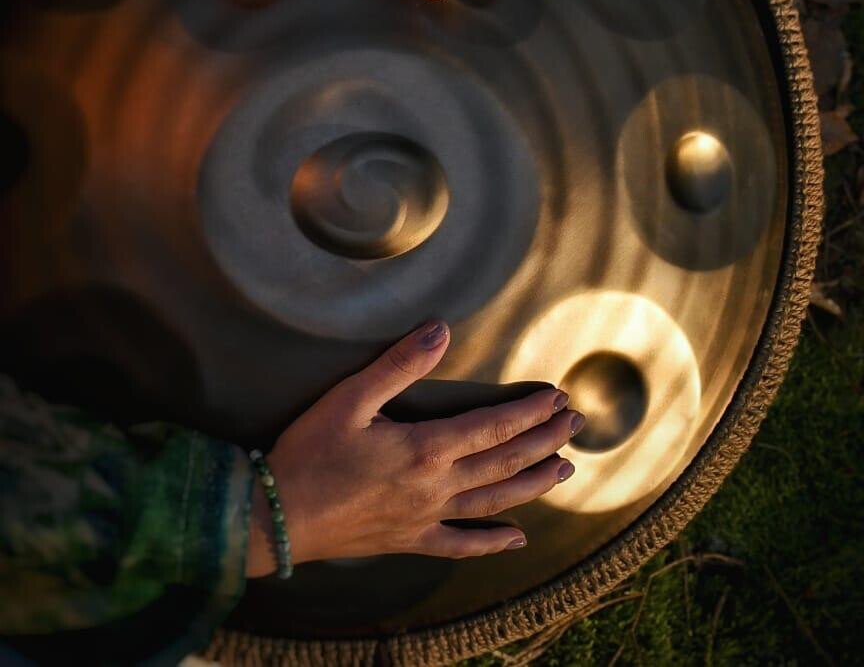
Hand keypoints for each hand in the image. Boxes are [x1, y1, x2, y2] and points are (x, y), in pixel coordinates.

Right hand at [245, 320, 583, 575]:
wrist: (276, 517)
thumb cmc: (310, 452)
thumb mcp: (350, 399)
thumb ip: (399, 364)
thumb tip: (441, 331)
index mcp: (426, 448)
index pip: (494, 426)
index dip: (530, 412)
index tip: (558, 399)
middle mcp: (436, 486)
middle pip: (504, 462)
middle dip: (544, 441)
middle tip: (575, 426)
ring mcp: (425, 517)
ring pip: (494, 502)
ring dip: (532, 485)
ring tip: (564, 471)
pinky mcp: (409, 539)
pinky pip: (460, 545)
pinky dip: (491, 543)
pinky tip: (516, 539)